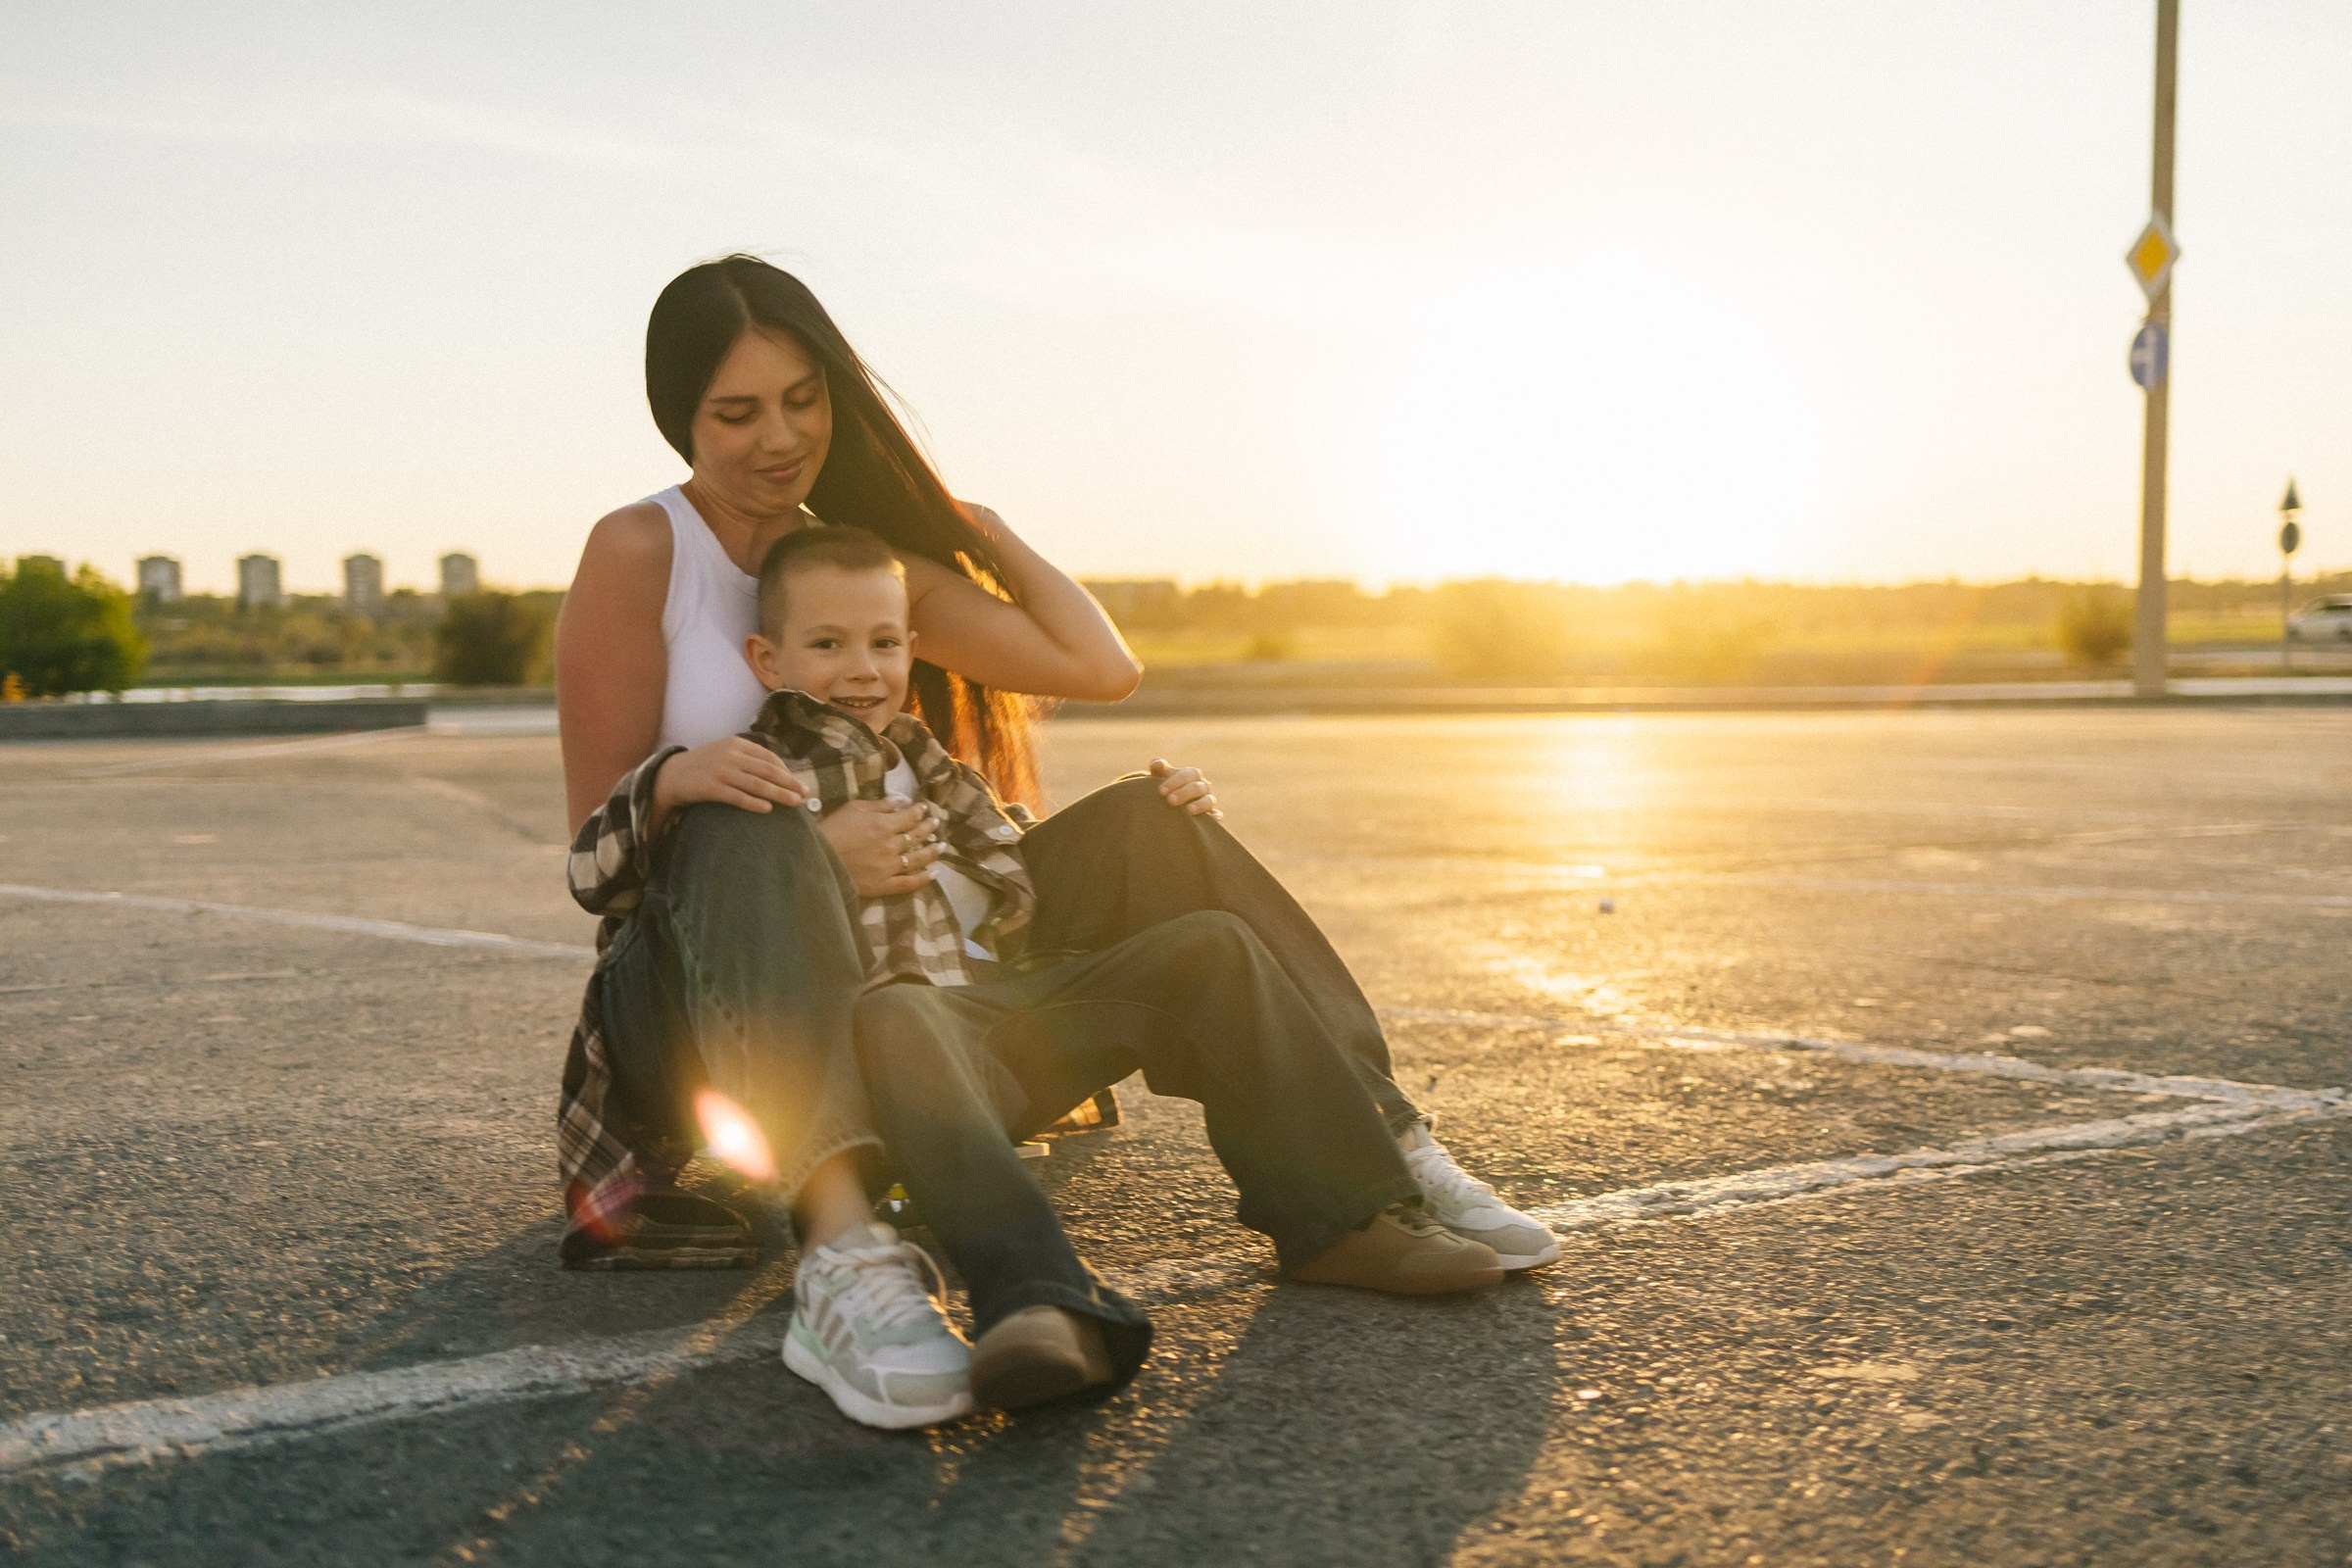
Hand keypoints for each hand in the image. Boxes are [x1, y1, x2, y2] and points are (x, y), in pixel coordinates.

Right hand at [649, 737, 805, 831]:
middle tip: (805, 795)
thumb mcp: (726, 753)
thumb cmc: (705, 765)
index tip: (799, 784)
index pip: (769, 758)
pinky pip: (737, 797)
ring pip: (757, 784)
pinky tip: (767, 809)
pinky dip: (754, 803)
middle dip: (789, 783)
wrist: (671, 774)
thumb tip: (779, 772)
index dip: (787, 771)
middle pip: (768, 771)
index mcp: (737, 744)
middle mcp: (731, 755)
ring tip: (795, 803)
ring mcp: (720, 771)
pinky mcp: (711, 788)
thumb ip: (748, 758)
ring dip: (779, 794)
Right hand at [821, 797, 946, 897]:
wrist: (816, 860)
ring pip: (917, 859)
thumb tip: (900, 801)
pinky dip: (922, 879)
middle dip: (928, 828)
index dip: (919, 812)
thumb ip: (879, 805)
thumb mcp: (853, 809)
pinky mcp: (883, 885)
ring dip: (932, 852)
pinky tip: (933, 874)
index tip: (925, 809)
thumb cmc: (831, 830)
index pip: (909, 817)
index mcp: (884, 825)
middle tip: (936, 824)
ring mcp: (889, 867)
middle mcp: (891, 846)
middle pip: (916, 836)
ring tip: (942, 846)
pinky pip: (908, 883)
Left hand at [1148, 758, 1220, 817]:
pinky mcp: (1211, 815)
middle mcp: (1203, 786)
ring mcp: (1208, 801)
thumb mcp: (1159, 777)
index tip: (1161, 791)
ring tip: (1189, 810)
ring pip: (1209, 800)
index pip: (1187, 774)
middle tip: (1170, 800)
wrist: (1169, 805)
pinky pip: (1217, 815)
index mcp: (1192, 775)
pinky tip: (1212, 820)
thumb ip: (1158, 769)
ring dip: (1200, 804)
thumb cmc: (1165, 788)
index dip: (1175, 781)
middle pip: (1198, 787)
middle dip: (1184, 793)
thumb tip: (1157, 764)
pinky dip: (1216, 816)